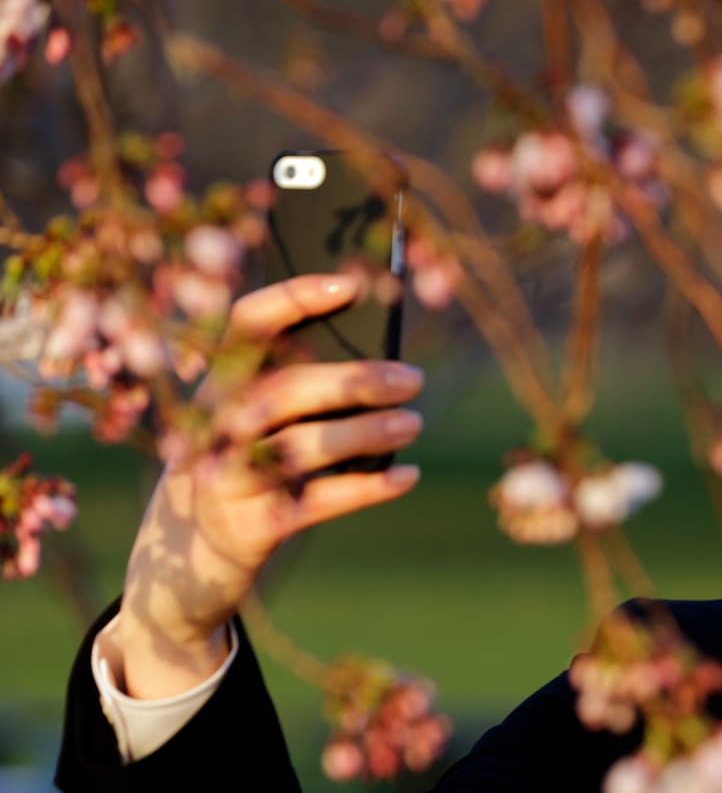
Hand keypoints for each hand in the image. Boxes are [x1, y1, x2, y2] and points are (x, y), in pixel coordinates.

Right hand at [104, 275, 423, 698]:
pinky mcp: (250, 529)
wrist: (184, 561)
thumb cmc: (240, 468)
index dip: (296, 298)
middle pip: (286, 389)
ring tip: (414, 423)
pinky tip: (407, 476)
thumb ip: (294, 388)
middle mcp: (214, 427)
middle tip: (412, 379)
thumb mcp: (247, 423)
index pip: (246, 324)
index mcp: (215, 385)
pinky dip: (368, 487)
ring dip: (366, 432)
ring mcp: (227, 480)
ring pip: (302, 447)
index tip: (353, 285)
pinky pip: (318, 502)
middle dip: (355, 381)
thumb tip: (383, 363)